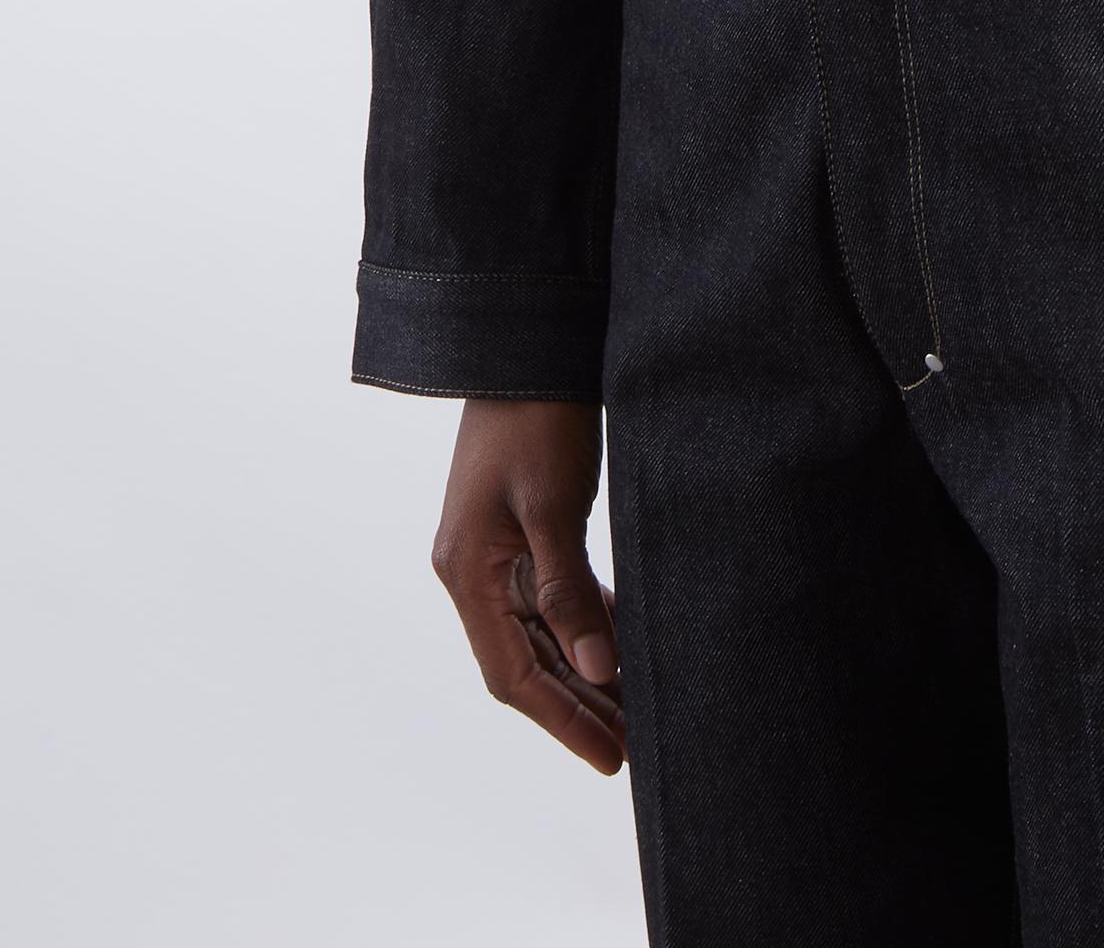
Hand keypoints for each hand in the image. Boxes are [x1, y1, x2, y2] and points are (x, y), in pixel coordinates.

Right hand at [431, 399, 625, 774]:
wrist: (525, 343)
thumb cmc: (537, 416)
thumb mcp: (554, 503)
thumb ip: (569, 588)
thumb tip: (598, 667)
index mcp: (467, 572)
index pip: (512, 675)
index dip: (563, 721)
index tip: (612, 759)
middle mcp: (473, 571)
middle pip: (526, 663)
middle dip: (579, 708)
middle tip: (634, 749)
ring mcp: (494, 552)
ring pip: (540, 636)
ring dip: (584, 674)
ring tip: (636, 712)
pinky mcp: (520, 531)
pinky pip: (551, 600)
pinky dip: (585, 628)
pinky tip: (621, 645)